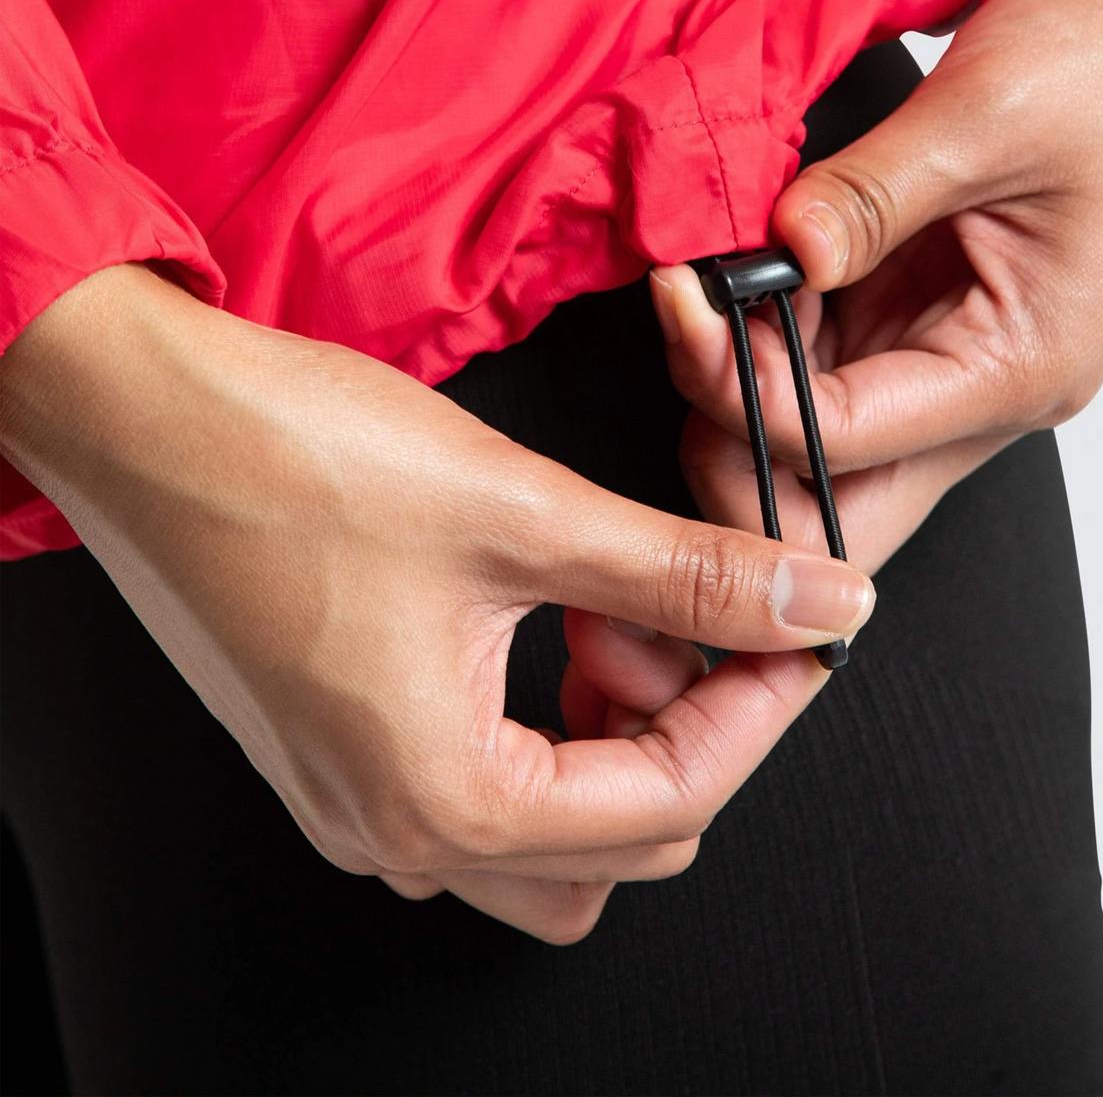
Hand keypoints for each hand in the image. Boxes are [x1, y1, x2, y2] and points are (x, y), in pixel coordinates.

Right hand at [0, 265, 874, 943]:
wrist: (139, 413)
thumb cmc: (292, 456)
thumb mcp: (522, 511)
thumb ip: (685, 572)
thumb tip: (815, 601)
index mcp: (445, 799)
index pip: (673, 800)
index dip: (763, 702)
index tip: (806, 622)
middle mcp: (395, 830)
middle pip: (622, 838)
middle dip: (689, 720)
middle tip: (704, 605)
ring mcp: (355, 797)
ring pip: (553, 832)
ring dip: (615, 734)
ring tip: (611, 604)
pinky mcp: (335, 746)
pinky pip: (479, 785)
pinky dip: (543, 721)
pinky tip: (544, 613)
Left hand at [649, 0, 1102, 574]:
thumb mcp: (980, 116)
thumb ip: (867, 195)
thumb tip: (778, 247)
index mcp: (1021, 364)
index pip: (844, 439)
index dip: (741, 388)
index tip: (687, 303)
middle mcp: (994, 388)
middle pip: (842, 498)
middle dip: (741, 439)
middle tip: (689, 328)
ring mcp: (962, 359)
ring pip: (828, 439)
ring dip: (755, 373)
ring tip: (722, 273)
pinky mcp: (936, 318)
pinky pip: (838, 365)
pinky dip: (782, 329)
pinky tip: (761, 263)